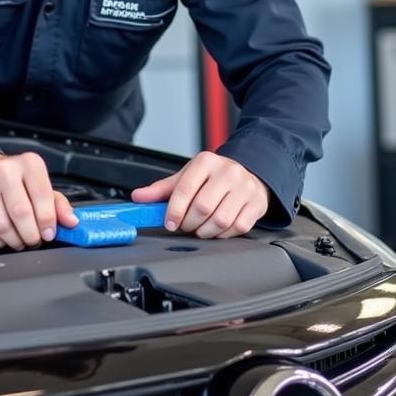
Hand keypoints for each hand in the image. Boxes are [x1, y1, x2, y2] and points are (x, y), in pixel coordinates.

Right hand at [0, 151, 78, 249]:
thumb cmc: (13, 180)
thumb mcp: (39, 184)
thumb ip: (58, 203)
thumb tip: (71, 221)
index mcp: (28, 163)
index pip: (43, 197)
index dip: (48, 221)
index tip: (49, 232)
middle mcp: (4, 170)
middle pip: (21, 214)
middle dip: (32, 235)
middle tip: (34, 239)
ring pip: (2, 226)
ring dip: (15, 240)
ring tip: (19, 238)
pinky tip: (2, 235)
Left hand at [131, 151, 268, 238]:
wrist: (248, 174)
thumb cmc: (213, 177)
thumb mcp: (187, 177)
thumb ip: (162, 189)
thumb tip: (138, 197)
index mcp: (206, 161)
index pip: (185, 188)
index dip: (174, 210)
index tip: (169, 222)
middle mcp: (228, 171)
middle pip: (202, 207)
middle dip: (189, 223)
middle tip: (184, 226)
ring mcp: (245, 188)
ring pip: (220, 220)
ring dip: (205, 231)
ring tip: (199, 228)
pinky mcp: (257, 204)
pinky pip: (237, 227)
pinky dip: (223, 234)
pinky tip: (216, 228)